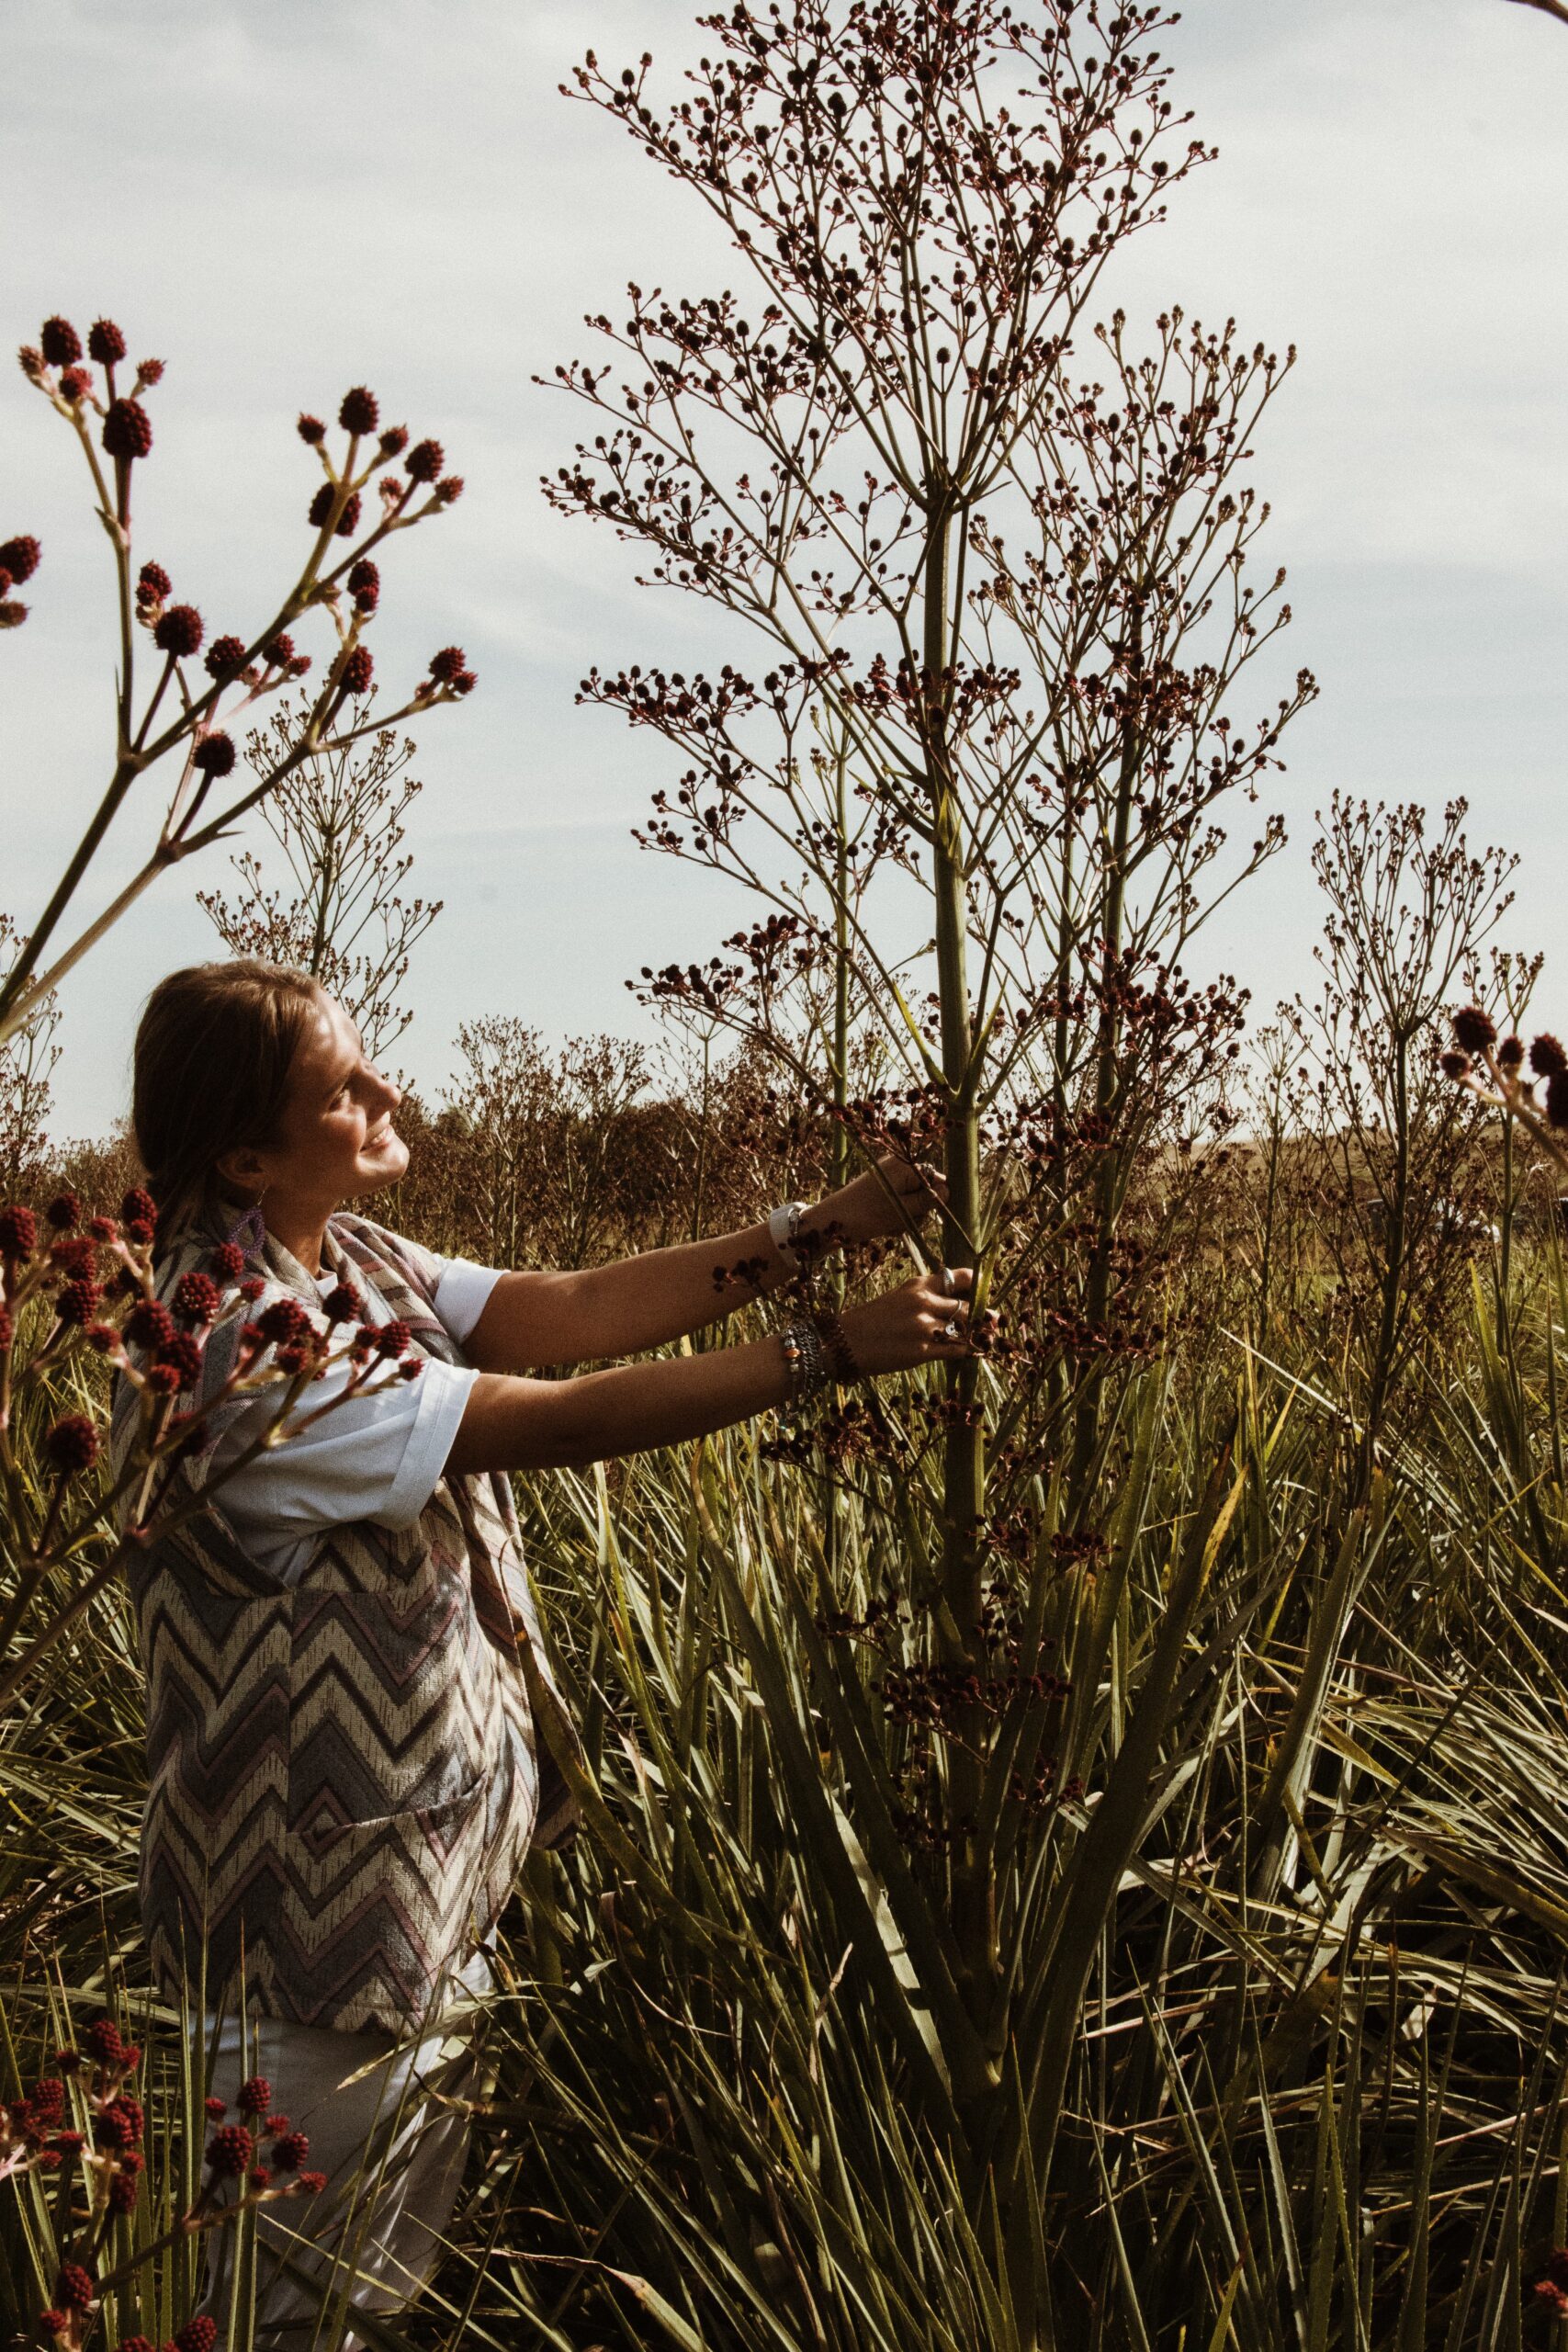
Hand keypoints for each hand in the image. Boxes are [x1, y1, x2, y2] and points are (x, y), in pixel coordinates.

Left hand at [823, 1154, 946, 1247]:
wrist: (831, 1223)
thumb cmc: (868, 1214)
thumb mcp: (903, 1210)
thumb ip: (928, 1200)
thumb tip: (947, 1191)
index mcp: (904, 1166)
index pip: (936, 1178)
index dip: (935, 1198)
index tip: (926, 1214)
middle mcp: (897, 1167)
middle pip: (924, 1190)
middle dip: (919, 1210)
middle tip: (904, 1221)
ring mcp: (888, 1178)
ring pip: (912, 1201)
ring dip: (907, 1217)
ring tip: (892, 1226)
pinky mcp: (880, 1191)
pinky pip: (899, 1204)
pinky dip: (896, 1216)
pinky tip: (886, 1226)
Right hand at [838, 1265, 986, 1376]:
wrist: (842, 1343)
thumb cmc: (869, 1321)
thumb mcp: (898, 1298)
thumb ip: (925, 1298)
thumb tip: (955, 1304)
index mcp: (917, 1285)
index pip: (960, 1277)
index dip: (978, 1285)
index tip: (986, 1292)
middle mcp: (923, 1302)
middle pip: (969, 1307)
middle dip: (984, 1315)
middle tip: (994, 1321)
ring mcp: (923, 1327)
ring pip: (966, 1329)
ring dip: (980, 1335)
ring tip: (988, 1338)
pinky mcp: (921, 1351)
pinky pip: (956, 1350)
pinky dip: (969, 1351)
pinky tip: (975, 1353)